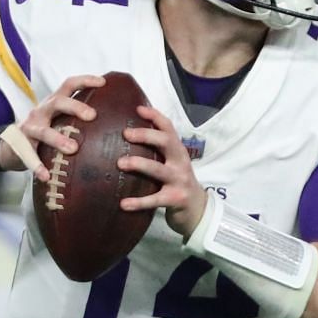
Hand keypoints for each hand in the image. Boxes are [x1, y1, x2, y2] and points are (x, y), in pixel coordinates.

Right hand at [9, 74, 105, 179]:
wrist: (11, 146)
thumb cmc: (43, 132)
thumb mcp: (57, 120)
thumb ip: (75, 118)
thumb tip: (110, 121)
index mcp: (53, 103)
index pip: (69, 85)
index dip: (85, 80)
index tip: (103, 82)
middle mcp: (41, 111)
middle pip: (57, 102)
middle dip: (75, 107)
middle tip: (92, 116)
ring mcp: (30, 128)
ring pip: (44, 131)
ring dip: (58, 139)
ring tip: (73, 149)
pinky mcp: (21, 145)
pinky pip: (29, 156)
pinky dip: (37, 166)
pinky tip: (46, 176)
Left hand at [118, 103, 208, 237]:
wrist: (196, 209)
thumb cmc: (176, 182)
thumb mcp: (171, 162)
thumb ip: (157, 151)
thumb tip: (126, 135)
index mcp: (177, 150)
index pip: (168, 127)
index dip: (155, 116)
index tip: (137, 109)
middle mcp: (180, 161)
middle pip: (166, 142)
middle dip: (146, 135)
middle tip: (125, 134)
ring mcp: (179, 180)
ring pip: (158, 169)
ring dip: (139, 164)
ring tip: (120, 163)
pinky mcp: (175, 199)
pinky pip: (155, 200)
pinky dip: (138, 202)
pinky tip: (123, 204)